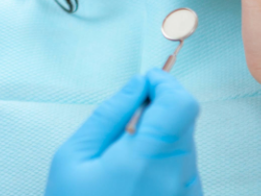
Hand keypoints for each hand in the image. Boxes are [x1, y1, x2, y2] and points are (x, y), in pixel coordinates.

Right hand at [45, 69, 201, 195]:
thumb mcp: (74, 156)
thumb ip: (110, 115)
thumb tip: (137, 85)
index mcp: (146, 162)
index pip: (181, 104)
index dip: (166, 84)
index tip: (147, 81)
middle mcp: (176, 179)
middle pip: (185, 122)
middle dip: (160, 110)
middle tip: (127, 121)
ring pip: (185, 145)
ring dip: (162, 139)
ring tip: (125, 160)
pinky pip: (184, 170)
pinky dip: (164, 163)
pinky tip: (136, 178)